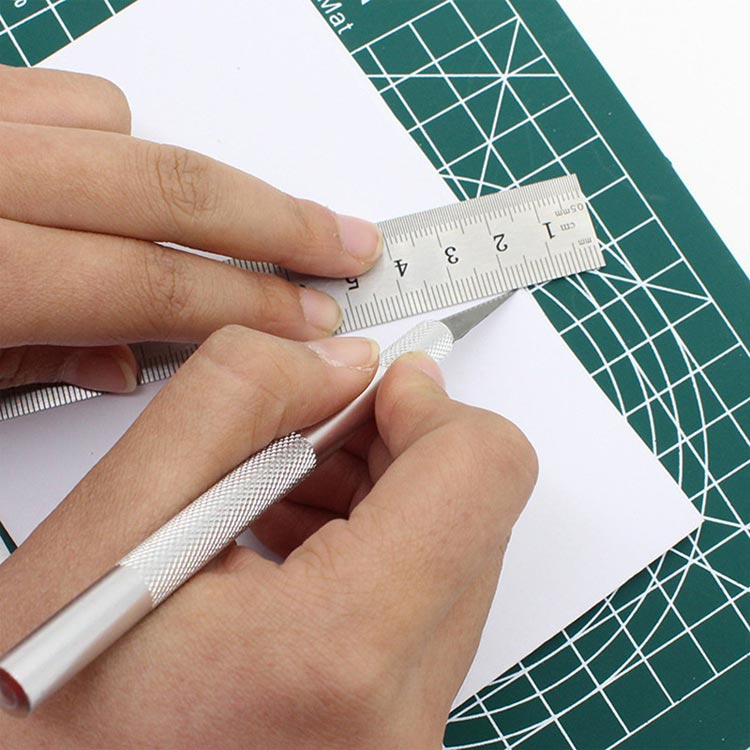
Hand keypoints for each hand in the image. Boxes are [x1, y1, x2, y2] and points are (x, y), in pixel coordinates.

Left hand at [0, 65, 381, 391]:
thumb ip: (37, 366)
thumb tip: (121, 364)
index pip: (153, 289)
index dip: (249, 306)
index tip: (310, 322)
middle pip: (172, 190)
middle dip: (278, 222)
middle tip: (344, 245)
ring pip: (124, 128)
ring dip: (194, 183)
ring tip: (237, 226)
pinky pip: (68, 93)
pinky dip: (114, 131)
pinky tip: (130, 179)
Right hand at [0, 328, 536, 748]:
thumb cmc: (57, 695)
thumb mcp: (118, 520)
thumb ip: (238, 400)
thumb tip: (341, 365)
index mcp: (340, 650)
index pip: (484, 471)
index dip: (431, 405)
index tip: (375, 390)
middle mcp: (398, 717)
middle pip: (476, 514)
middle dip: (394, 449)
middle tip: (307, 438)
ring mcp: (406, 739)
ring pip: (455, 559)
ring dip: (380, 501)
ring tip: (277, 502)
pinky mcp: (396, 740)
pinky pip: (428, 611)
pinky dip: (374, 555)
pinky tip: (291, 550)